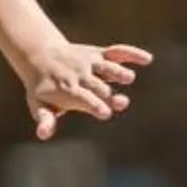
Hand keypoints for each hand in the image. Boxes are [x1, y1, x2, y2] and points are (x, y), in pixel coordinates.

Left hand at [24, 42, 151, 139]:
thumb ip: (45, 120)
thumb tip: (43, 134)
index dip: (94, 105)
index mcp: (67, 90)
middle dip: (108, 94)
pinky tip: (147, 59)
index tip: (104, 112)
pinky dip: (131, 54)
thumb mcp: (39, 105)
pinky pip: (117, 52)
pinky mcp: (99, 54)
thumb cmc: (43, 89)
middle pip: (98, 86)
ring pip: (107, 67)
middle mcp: (80, 75)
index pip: (82, 98)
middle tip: (121, 102)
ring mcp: (91, 63)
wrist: (39, 56)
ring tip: (129, 78)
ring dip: (118, 72)